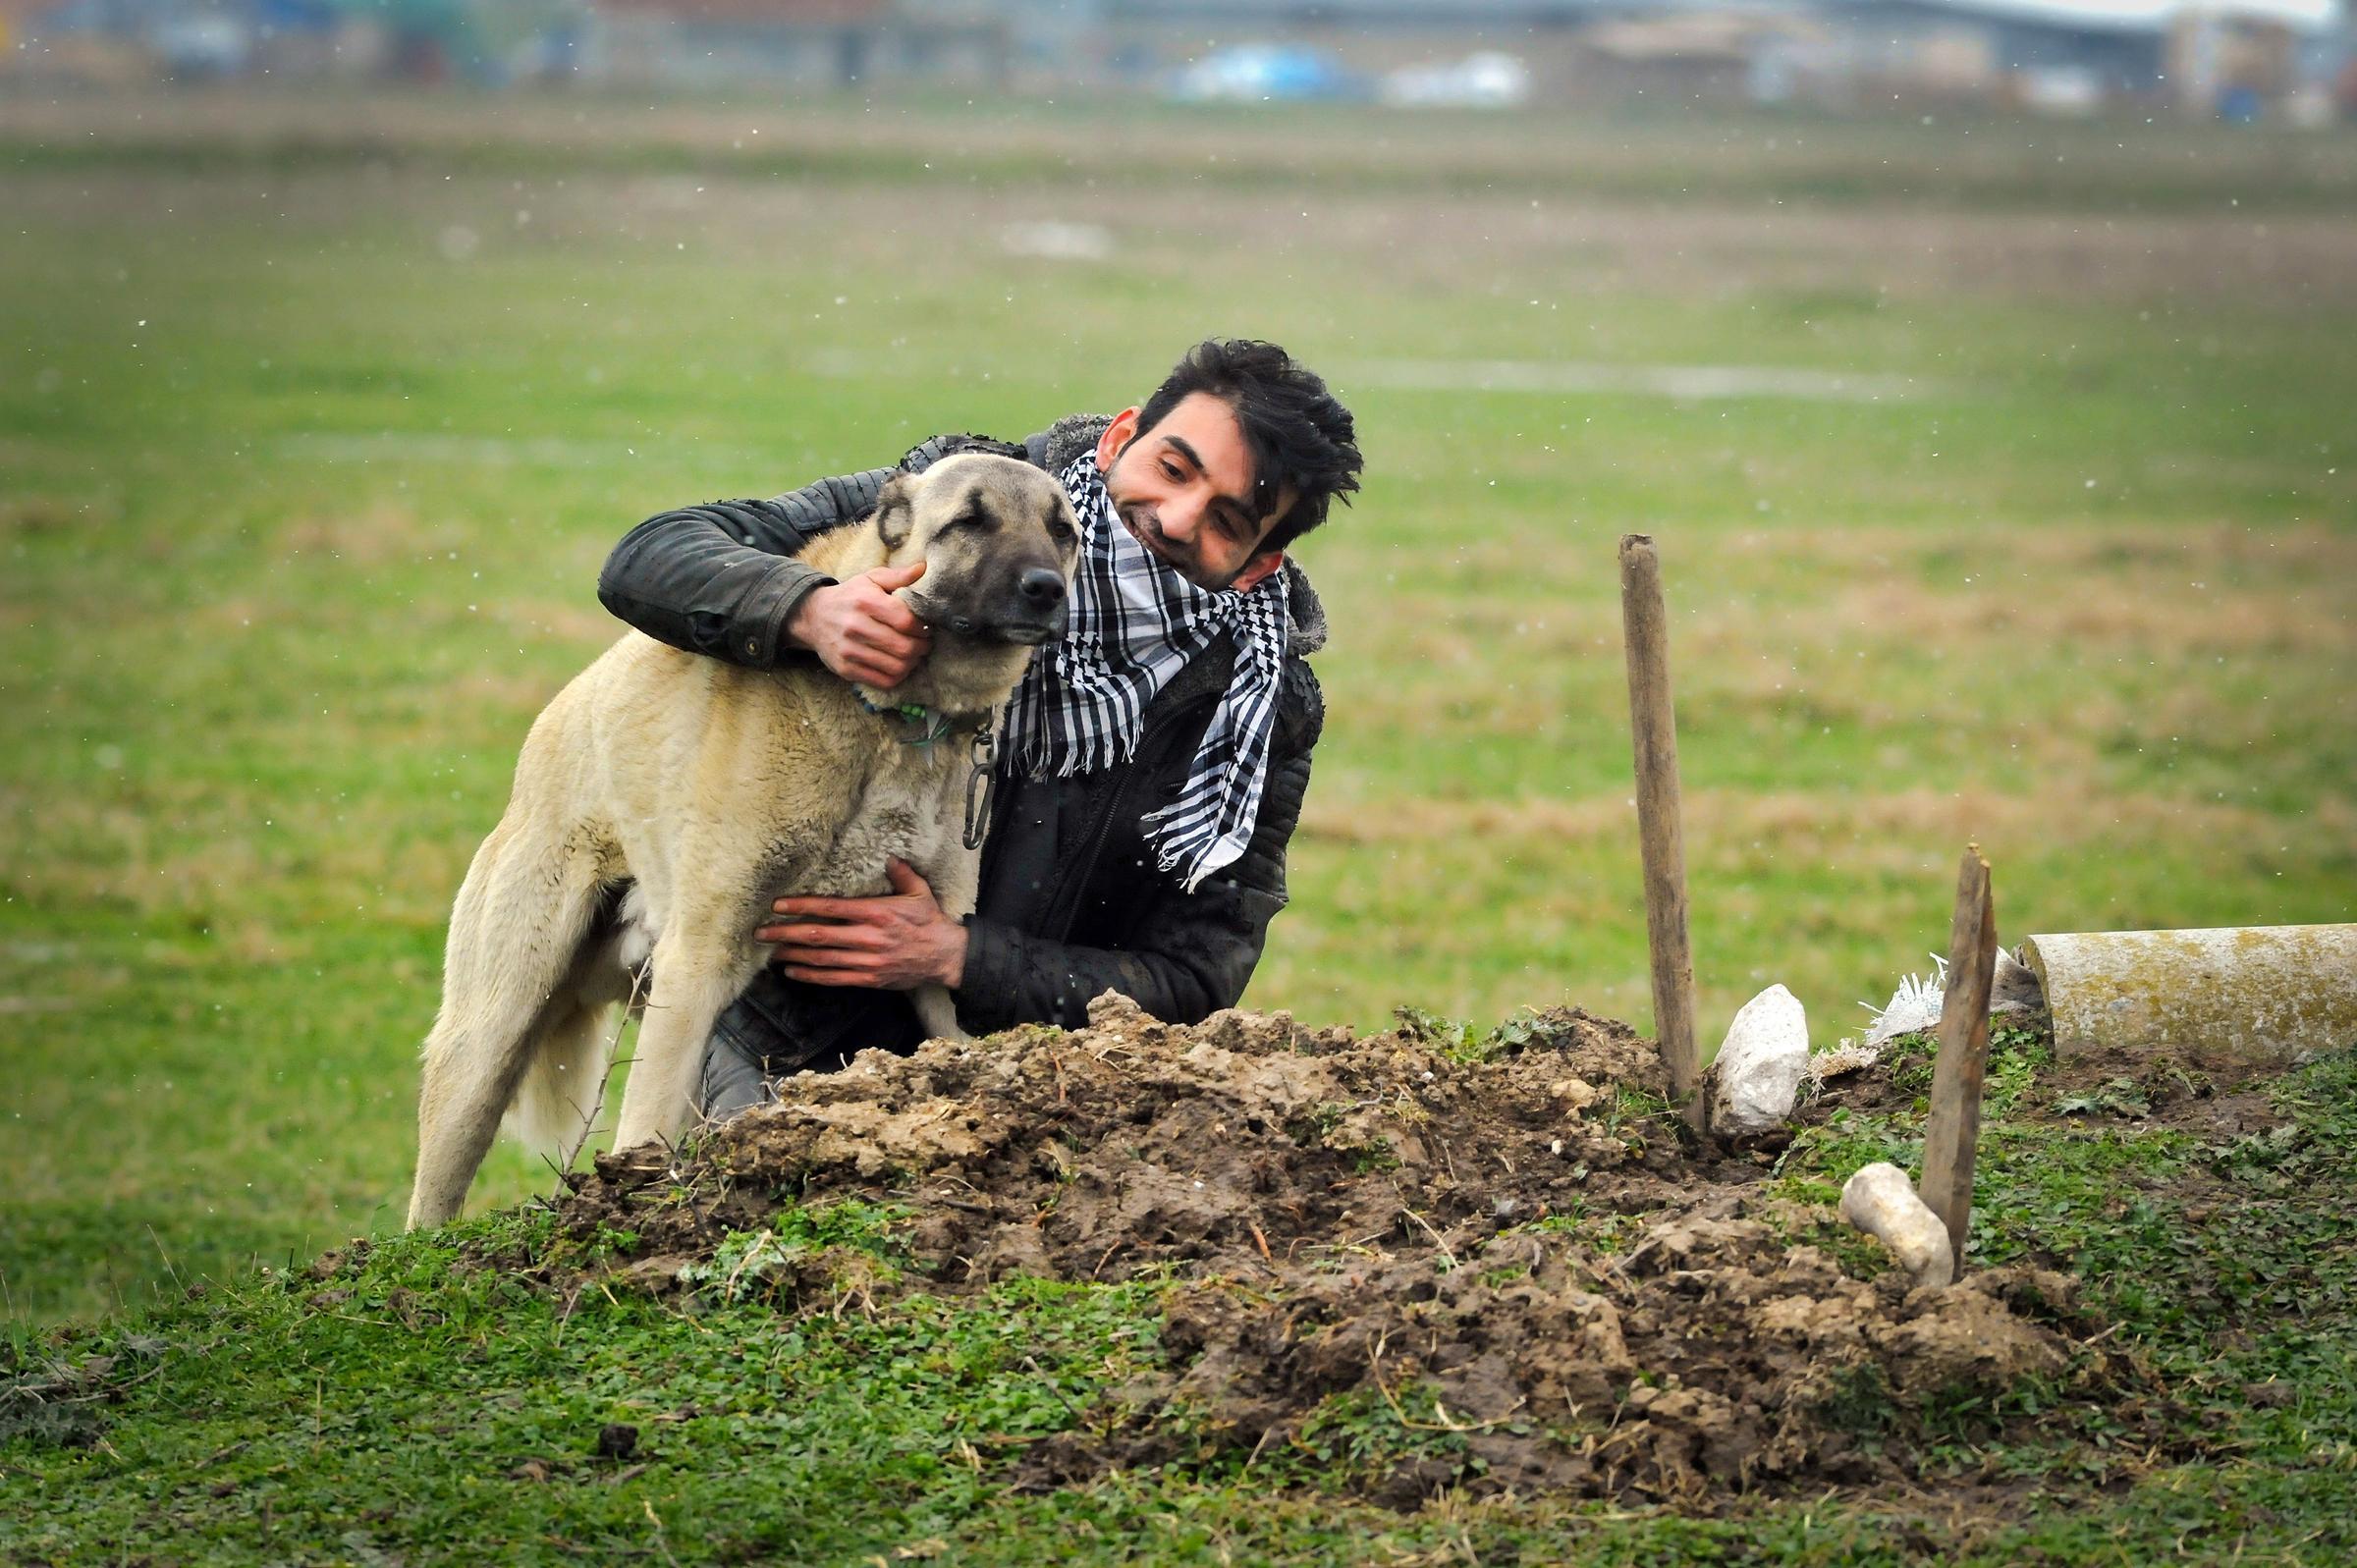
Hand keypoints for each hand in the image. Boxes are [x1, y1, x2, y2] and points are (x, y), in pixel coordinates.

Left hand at [758, 859, 967, 990]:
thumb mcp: (919, 892)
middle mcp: (867, 937)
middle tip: (761, 933)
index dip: (801, 907)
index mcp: (876, 913)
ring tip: (771, 951)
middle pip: (817, 935)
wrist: (946, 957)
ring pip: (821, 958)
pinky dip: (811, 975)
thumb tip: (889, 858)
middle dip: (785, 933)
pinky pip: (834, 978)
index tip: (778, 906)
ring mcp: (866, 961)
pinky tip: (793, 971)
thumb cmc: (930, 922)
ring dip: (792, 954)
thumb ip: (901, 874)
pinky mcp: (869, 978)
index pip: (830, 908)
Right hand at [786, 560, 931, 688]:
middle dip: (922, 647)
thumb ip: (898, 575)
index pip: (905, 621)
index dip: (923, 627)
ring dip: (912, 663)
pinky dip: (898, 676)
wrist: (813, 617)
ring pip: (896, 667)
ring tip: (914, 655)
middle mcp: (855, 626)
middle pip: (904, 647)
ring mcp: (849, 651)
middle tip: (924, 643)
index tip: (926, 627)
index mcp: (865, 601)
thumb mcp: (870, 579)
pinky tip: (899, 666)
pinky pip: (883, 681)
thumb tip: (924, 568)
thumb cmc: (850, 596)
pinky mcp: (846, 669)